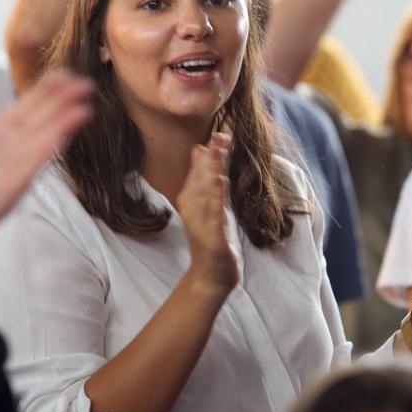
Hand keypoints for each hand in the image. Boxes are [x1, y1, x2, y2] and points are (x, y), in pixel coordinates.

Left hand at [0, 70, 92, 259]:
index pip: (27, 105)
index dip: (45, 89)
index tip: (64, 74)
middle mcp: (8, 146)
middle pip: (41, 118)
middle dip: (63, 101)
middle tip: (85, 83)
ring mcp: (11, 166)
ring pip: (42, 139)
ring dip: (62, 124)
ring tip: (83, 107)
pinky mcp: (8, 187)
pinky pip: (30, 166)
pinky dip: (45, 151)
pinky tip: (58, 137)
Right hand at [177, 132, 238, 298]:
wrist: (209, 276)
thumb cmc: (209, 236)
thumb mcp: (205, 204)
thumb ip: (200, 176)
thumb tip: (198, 148)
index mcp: (191, 200)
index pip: (200, 173)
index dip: (210, 154)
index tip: (219, 134)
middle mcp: (193, 210)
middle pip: (201, 180)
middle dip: (211, 159)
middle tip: (219, 138)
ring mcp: (201, 224)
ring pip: (206, 195)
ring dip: (211, 174)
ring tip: (218, 155)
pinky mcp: (211, 238)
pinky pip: (213, 216)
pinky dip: (216, 200)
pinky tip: (220, 185)